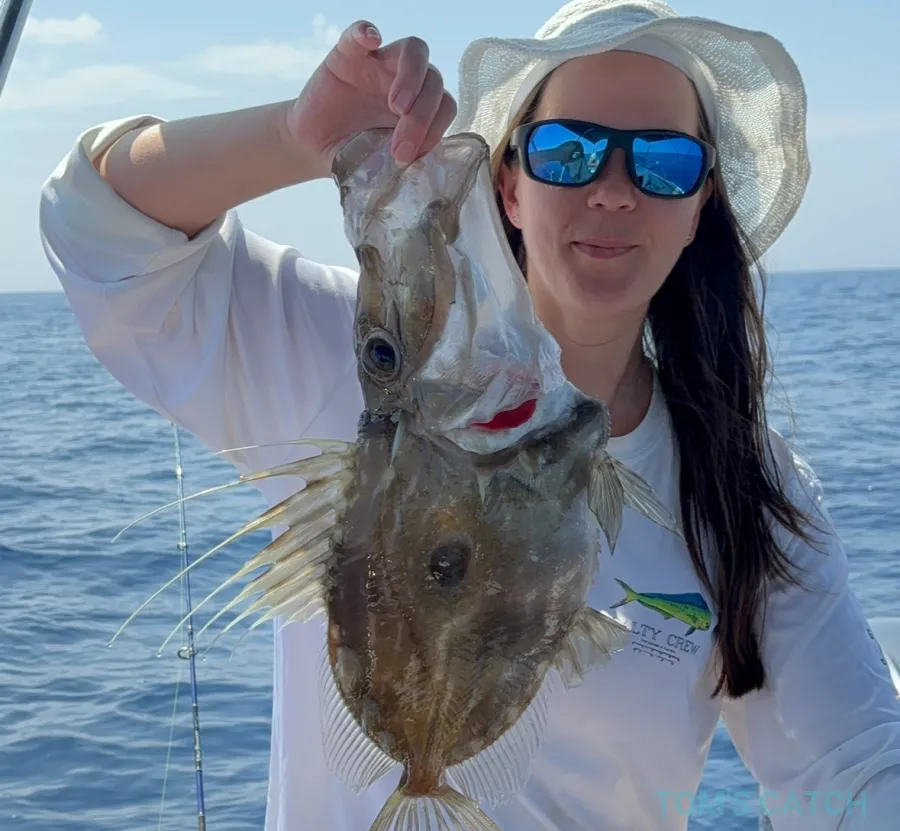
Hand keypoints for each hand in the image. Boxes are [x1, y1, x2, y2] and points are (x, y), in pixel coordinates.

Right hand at [284, 20, 456, 176]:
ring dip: (411, 77)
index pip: (445, 106)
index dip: (436, 130)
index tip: (414, 158)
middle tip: (400, 149)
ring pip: (413, 51)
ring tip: (397, 106)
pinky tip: (369, 40)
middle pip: (434, 80)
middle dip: (422, 117)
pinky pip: (359, 33)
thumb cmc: (352, 155)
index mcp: (420, 108)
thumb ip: (402, 165)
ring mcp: (379, 64)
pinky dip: (365, 32)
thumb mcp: (380, 165)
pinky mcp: (348, 54)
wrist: (313, 146)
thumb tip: (422, 181)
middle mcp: (406, 82)